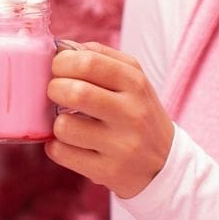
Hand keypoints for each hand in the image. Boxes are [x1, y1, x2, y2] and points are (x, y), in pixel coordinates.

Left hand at [44, 42, 174, 198]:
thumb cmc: (137, 113)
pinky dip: (56, 146)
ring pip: (64, 126)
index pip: (89, 62)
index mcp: (135, 83)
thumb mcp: (132, 80)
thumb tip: (61, 47)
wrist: (164, 164)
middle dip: (53, 89)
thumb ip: (99, 57)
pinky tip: (69, 144)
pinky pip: (61, 153)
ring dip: (55, 123)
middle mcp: (132, 113)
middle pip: (76, 92)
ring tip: (68, 122)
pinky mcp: (108, 172)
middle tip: (56, 93)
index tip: (58, 69)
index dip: (62, 63)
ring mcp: (122, 145)